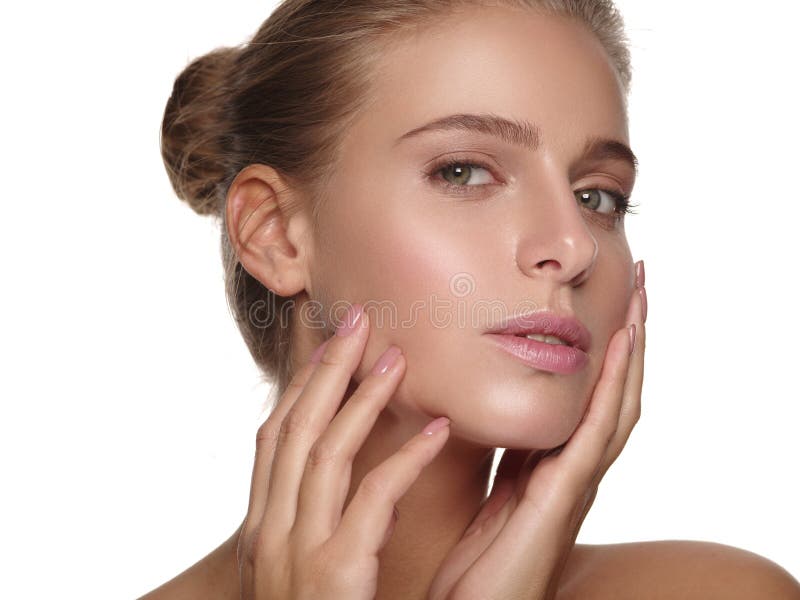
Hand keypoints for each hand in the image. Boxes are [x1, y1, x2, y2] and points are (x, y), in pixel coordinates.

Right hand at [236, 303, 450, 599]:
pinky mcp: (336, 574)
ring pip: (324, 452)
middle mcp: (271, 532)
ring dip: (362, 400)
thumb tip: (347, 475)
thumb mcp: (307, 567)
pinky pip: (371, 501)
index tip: (335, 342)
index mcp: (265, 526)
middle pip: (294, 428)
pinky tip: (437, 431)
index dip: (304, 384)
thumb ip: (320, 520)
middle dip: (326, 370)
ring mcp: (297, 553)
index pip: (277, 437)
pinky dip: (404, 460)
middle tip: (360, 319)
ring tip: (399, 359)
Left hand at [427, 275, 646, 599]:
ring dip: (634, 347)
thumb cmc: (479, 565)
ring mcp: (576, 481)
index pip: (590, 395)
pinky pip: (596, 430)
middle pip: (616, 390)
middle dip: (632, 336)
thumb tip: (485, 411)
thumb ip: (499, 455)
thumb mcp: (490, 494)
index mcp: (554, 464)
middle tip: (641, 281)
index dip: (606, 349)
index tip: (612, 300)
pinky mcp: (564, 495)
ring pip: (619, 401)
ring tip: (642, 296)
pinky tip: (623, 345)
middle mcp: (575, 468)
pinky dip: (614, 385)